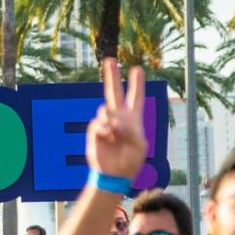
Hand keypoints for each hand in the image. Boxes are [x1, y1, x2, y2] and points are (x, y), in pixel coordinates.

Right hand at [86, 60, 146, 180]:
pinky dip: (104, 129)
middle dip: (112, 76)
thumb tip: (114, 121)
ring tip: (115, 132)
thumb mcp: (139, 144)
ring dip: (111, 119)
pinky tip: (108, 137)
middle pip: (115, 92)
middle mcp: (119, 117)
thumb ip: (130, 129)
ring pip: (105, 108)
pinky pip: (98, 123)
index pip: (136, 97)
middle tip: (110, 60)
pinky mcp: (95, 130)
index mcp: (133, 119)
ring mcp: (106, 123)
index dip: (137, 84)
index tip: (137, 69)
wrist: (115, 174)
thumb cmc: (131, 160)